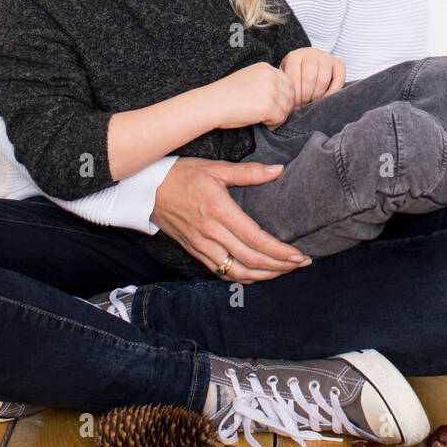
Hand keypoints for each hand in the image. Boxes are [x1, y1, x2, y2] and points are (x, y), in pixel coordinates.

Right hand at [150, 156, 311, 283]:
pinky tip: (258, 274)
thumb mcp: (216, 168)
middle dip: (279, 266)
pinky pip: (221, 272)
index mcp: (219, 211)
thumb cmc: (182, 175)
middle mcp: (210, 233)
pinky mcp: (194, 252)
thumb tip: (278, 171)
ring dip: (263, 276)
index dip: (279, 251)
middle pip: (250, 260)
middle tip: (301, 264)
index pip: (255, 239)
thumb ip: (249, 172)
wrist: (145, 189)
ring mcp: (201, 245)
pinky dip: (242, 278)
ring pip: (236, 272)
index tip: (299, 255)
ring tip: (284, 271)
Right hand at [210, 62, 295, 130]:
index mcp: (266, 67)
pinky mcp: (268, 106)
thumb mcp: (249, 79)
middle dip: (285, 107)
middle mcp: (270, 76)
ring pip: (287, 107)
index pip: (288, 82)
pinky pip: (280, 118)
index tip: (275, 105)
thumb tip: (283, 96)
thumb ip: (266, 82)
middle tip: (273, 116)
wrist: (212, 103)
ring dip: (279, 117)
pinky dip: (274, 124)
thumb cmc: (226, 95)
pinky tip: (264, 125)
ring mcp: (270, 90)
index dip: (284, 96)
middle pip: (291, 94)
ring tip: (266, 121)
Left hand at [280, 48, 345, 106]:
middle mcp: (311, 54)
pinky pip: (339, 80)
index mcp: (295, 56)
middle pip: (309, 79)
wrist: (308, 63)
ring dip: (317, 96)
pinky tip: (324, 99)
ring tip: (312, 102)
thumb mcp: (287, 77)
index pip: (295, 77)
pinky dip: (332, 93)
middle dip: (306, 96)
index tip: (295, 105)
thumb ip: (288, 87)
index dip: (296, 94)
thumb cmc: (295, 75)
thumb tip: (292, 106)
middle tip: (303, 105)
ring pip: (323, 80)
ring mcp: (326, 57)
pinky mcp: (339, 63)